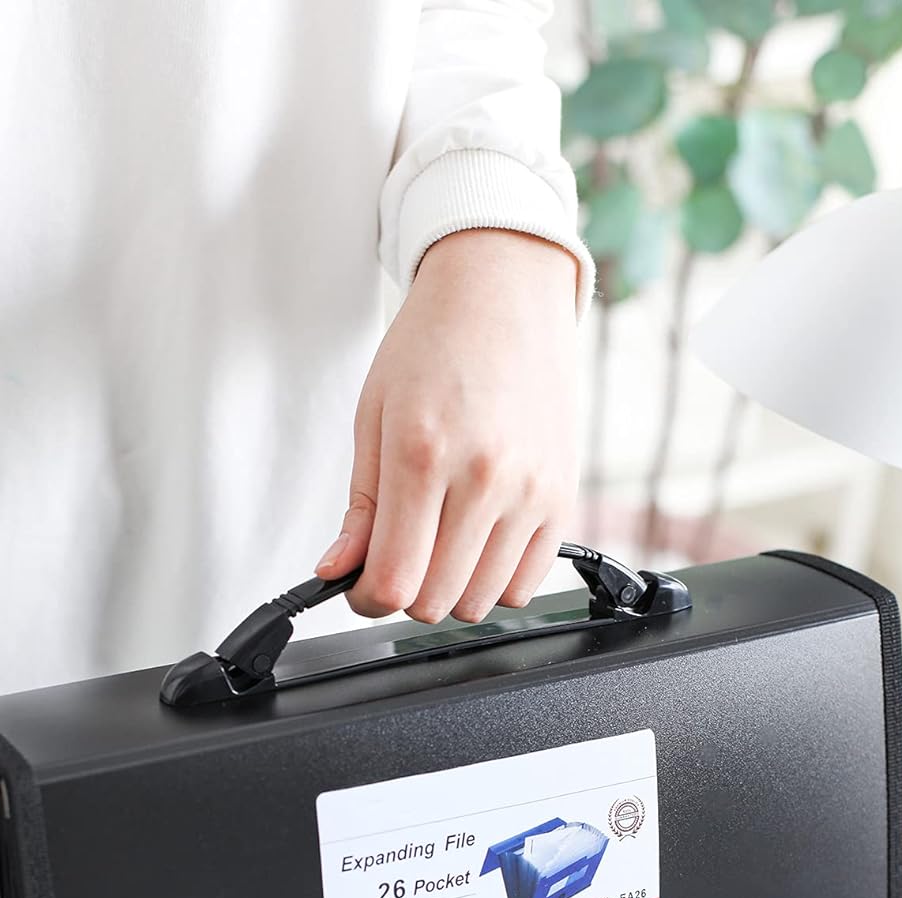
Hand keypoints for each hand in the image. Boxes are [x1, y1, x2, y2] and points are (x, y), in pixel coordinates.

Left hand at [316, 228, 580, 622]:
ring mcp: (530, 491)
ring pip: (481, 601)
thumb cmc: (435, 343)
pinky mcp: (562, 497)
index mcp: (423, 454)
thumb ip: (361, 506)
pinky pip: (526, 583)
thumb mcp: (374, 417)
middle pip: (435, 600)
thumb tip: (338, 569)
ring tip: (439, 544)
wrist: (504, 292)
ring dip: (451, 589)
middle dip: (404, 591)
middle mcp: (484, 477)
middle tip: (397, 556)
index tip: (360, 586)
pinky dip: (496, 580)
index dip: (366, 598)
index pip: (393, 580)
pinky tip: (478, 543)